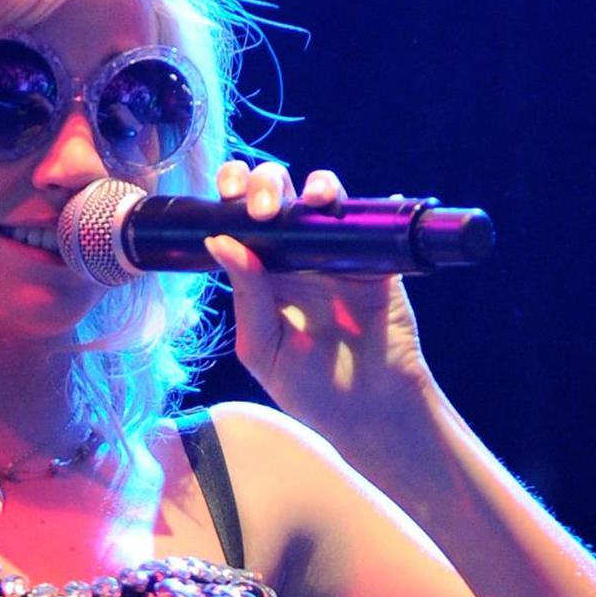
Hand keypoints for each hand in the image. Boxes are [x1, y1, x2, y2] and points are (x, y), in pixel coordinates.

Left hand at [205, 157, 440, 459]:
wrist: (369, 413)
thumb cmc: (310, 390)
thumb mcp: (262, 348)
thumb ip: (245, 295)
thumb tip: (220, 241)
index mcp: (260, 274)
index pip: (239, 220)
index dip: (231, 194)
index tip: (226, 192)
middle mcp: (296, 256)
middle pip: (278, 196)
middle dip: (266, 183)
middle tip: (263, 209)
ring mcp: (337, 254)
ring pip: (322, 197)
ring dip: (314, 187)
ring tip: (310, 203)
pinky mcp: (374, 260)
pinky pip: (366, 221)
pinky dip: (359, 205)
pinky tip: (343, 207)